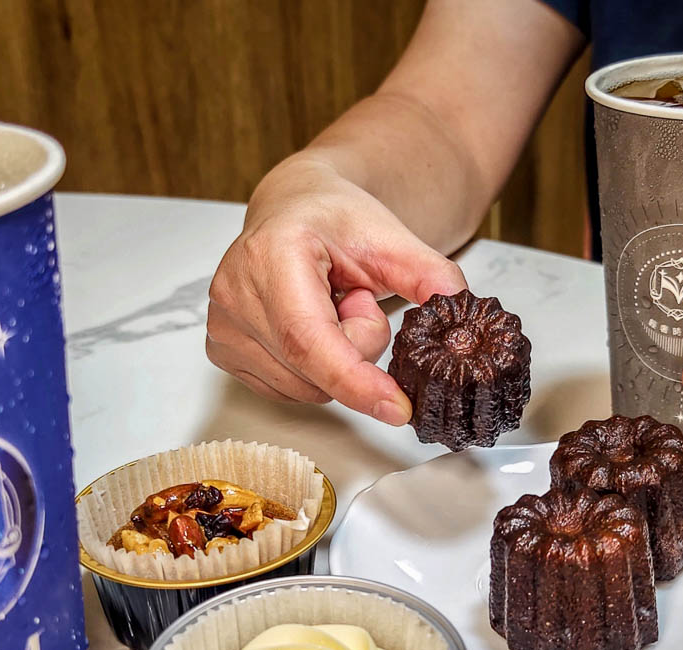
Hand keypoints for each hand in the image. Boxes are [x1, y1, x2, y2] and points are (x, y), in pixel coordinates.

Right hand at [206, 157, 466, 424]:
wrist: (295, 210)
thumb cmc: (334, 220)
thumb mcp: (392, 238)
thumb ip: (431, 275)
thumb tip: (460, 312)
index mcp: (272, 254)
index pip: (310, 338)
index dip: (354, 380)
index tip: (395, 406)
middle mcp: (235, 291)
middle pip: (313, 370)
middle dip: (356, 351)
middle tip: (357, 301)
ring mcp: (223, 325)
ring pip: (303, 388)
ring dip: (335, 360)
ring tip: (332, 308)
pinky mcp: (222, 350)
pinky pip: (287, 390)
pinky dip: (312, 369)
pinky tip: (311, 326)